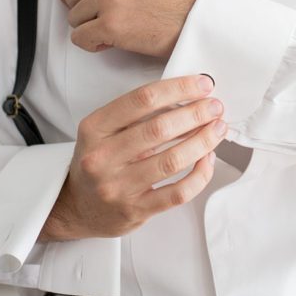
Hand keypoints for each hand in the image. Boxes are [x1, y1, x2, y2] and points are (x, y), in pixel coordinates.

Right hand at [40, 74, 226, 240]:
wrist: (77, 207)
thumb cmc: (99, 162)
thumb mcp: (103, 131)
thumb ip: (137, 115)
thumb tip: (186, 97)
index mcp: (95, 129)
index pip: (141, 100)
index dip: (178, 89)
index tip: (202, 84)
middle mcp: (103, 157)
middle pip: (159, 129)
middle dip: (195, 114)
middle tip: (215, 107)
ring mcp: (118, 187)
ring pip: (172, 160)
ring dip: (203, 141)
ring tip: (217, 129)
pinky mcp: (135, 210)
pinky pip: (178, 193)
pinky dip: (200, 174)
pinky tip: (208, 159)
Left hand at [53, 0, 204, 58]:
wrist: (198, 15)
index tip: (79, 0)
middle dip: (85, 12)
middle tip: (110, 17)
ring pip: (73, 20)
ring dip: (91, 28)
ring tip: (118, 27)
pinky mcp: (111, 24)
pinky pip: (80, 39)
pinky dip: (93, 44)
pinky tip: (114, 40)